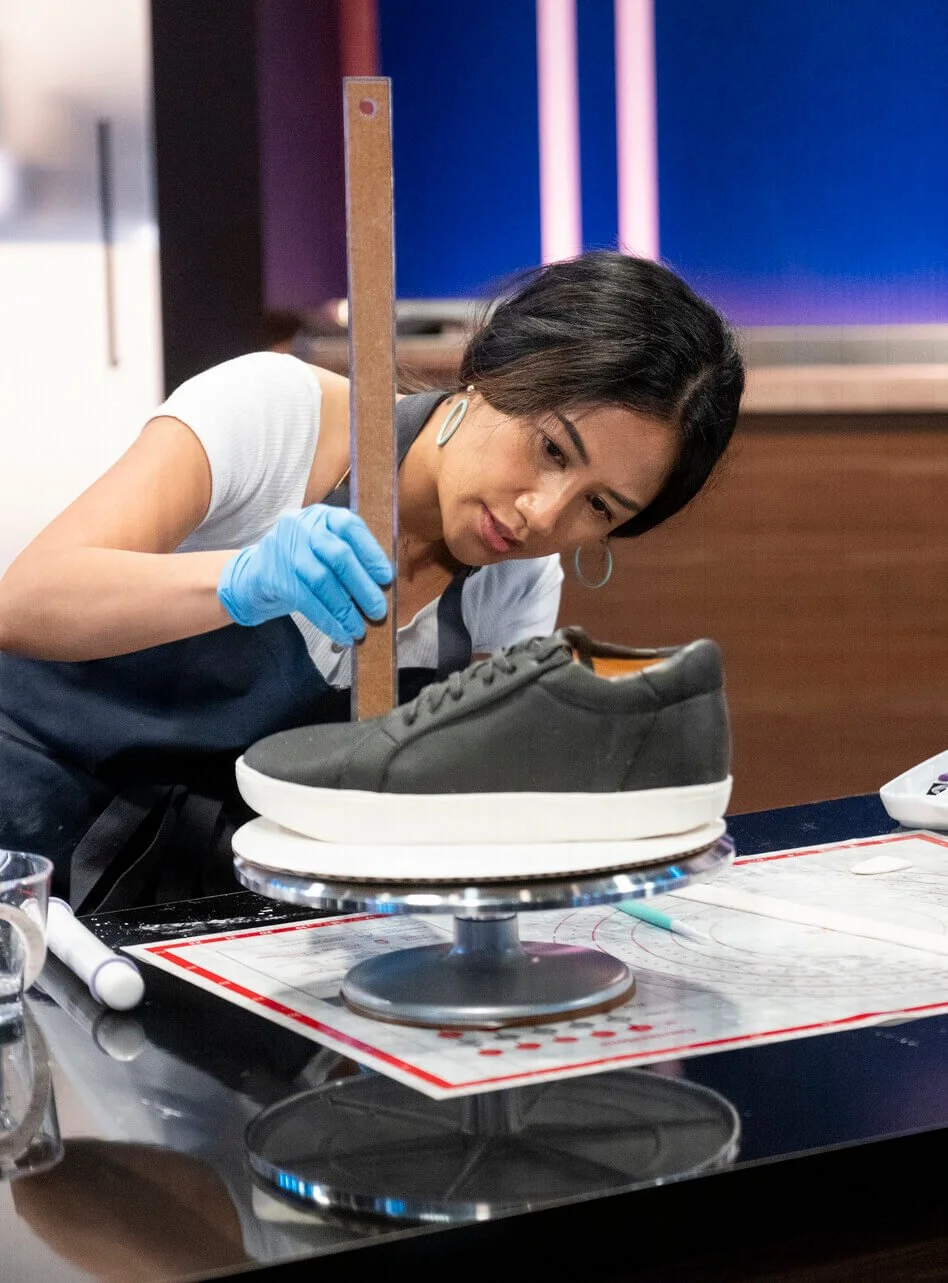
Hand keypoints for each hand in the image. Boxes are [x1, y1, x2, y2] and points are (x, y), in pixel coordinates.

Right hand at [217, 505, 391, 645]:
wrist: (257, 572)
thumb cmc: (305, 562)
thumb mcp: (326, 547)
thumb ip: (352, 557)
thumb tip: (382, 587)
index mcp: (323, 516)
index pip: (350, 527)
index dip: (371, 553)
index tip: (386, 578)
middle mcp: (303, 527)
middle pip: (338, 556)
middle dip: (362, 587)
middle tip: (378, 611)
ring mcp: (285, 550)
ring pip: (322, 581)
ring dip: (344, 610)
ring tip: (359, 629)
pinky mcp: (273, 575)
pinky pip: (306, 601)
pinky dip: (327, 620)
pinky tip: (340, 634)